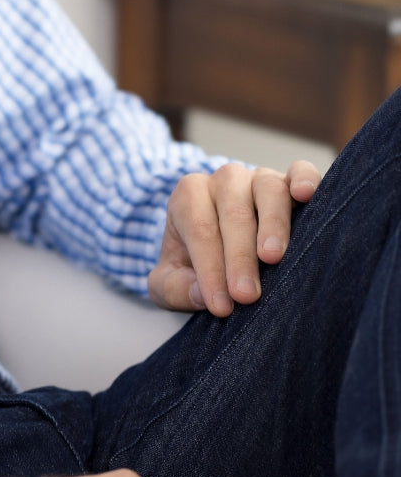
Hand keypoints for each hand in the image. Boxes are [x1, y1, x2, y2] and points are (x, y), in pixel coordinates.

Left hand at [148, 160, 319, 316]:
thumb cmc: (195, 262)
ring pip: (268, 191)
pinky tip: (305, 196)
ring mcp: (259, 177)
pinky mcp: (291, 180)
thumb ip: (175, 289)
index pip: (199, 231)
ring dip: (272, 225)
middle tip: (246, 295)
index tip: (221, 306)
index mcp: (188, 196)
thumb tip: (202, 295)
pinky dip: (305, 180)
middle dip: (239, 257)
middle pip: (233, 213)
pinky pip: (300, 171)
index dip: (210, 269)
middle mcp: (224, 180)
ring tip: (272, 258)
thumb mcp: (171, 282)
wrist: (223, 242)